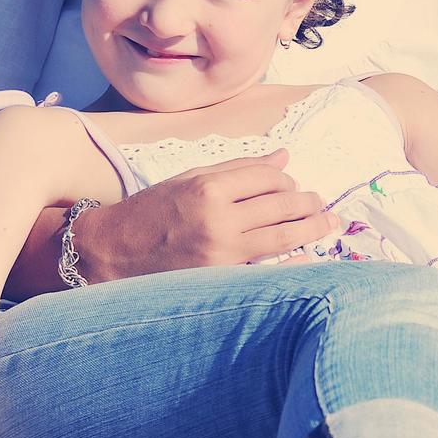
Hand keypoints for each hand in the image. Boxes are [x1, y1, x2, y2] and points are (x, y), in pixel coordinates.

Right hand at [71, 150, 336, 280]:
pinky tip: (311, 258)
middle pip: (282, 206)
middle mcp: (218, 219)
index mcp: (208, 188)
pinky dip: (295, 264)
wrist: (111, 253)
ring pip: (282, 237)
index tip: (292, 184)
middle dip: (308, 204)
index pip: (267, 177)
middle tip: (321, 204)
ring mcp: (221, 253)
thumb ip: (238, 169)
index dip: (286, 180)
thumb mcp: (189, 179)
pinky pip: (270, 271)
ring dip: (312, 229)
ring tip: (326, 223)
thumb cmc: (151, 211)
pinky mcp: (221, 279)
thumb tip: (284, 157)